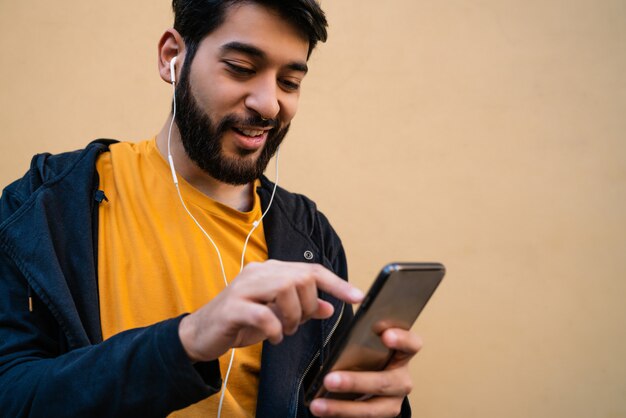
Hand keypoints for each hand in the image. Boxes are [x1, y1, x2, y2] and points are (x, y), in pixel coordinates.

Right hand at [178, 260, 363, 361]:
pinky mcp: (231, 307)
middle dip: (308, 306)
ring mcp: (243, 287)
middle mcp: (258, 273)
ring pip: (284, 289)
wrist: (201, 335)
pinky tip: (273, 337)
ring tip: (284, 330)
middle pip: (301, 278)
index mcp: (271, 271)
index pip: (311, 270)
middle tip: (297, 324)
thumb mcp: (277, 315)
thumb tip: (330, 307)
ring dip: (292, 317)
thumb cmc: (241, 322)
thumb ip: (302, 308)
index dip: (337, 283)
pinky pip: (263, 314)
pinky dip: (275, 329)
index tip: (357, 297)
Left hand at [309, 328, 421, 417]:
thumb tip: (335, 326)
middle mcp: (401, 379)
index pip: (411, 344)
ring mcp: (392, 402)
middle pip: (385, 382)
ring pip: (373, 409)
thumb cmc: (364, 355)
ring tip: (318, 405)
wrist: (364, 377)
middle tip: (329, 380)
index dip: (402, 339)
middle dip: (355, 382)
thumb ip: (358, 336)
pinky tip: (323, 411)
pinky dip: (341, 417)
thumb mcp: (364, 342)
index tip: (386, 336)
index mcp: (402, 354)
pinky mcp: (381, 417)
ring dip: (343, 408)